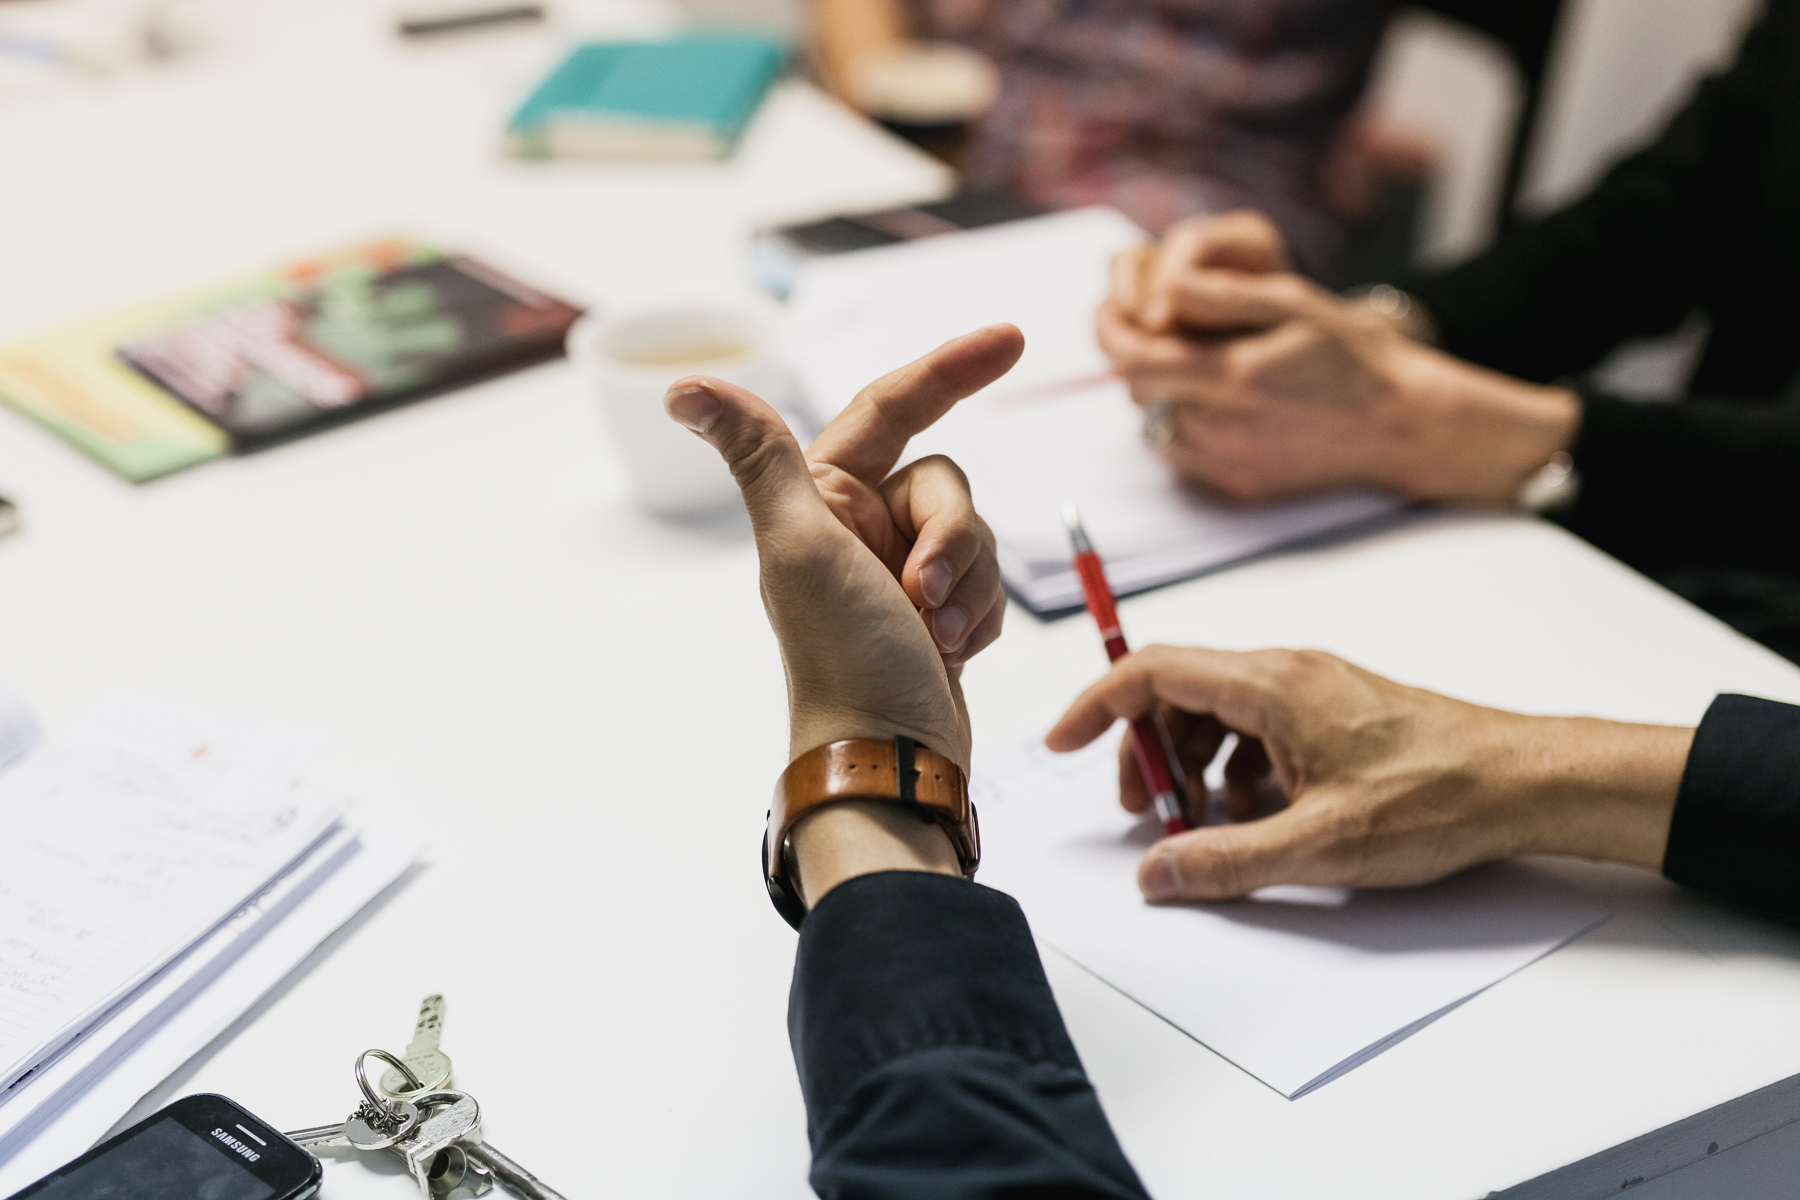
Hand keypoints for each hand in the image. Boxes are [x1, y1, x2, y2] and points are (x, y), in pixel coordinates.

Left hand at [666, 324, 1023, 903]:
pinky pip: (988, 583)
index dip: (951, 370)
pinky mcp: (936, 613)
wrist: (888, 762)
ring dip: (967, 588)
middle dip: (951, 542)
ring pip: (978, 535)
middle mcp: (857, 527)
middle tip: (919, 596)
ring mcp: (899, 572)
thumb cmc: (843, 660)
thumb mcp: (802, 546)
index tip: (1011, 339)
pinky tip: (948, 654)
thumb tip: (684, 386)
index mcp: (819, 497)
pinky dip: (979, 617)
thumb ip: (760, 456)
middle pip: (947, 482)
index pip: (892, 408)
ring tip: (931, 638)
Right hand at [1046, 646, 1693, 902]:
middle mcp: (1286, 672)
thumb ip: (1225, 859)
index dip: (1096, 706)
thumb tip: (1155, 874)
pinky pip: (1258, 729)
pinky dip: (1237, 769)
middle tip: (1150, 815)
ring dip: (1193, 766)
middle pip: (1179, 693)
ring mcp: (1313, 690)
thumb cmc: (1436, 798)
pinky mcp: (1335, 713)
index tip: (1062, 744)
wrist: (1526, 783)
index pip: (1152, 670)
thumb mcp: (1318, 843)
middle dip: (1147, 753)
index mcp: (1271, 684)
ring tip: (1207, 824)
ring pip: (1217, 713)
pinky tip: (1259, 817)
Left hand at [1097, 214, 1578, 505]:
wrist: (1404, 424)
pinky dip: (1185, 429)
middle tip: (1162, 334)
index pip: (1134, 360)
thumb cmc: (1356, 356)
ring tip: (1206, 370)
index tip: (1111, 312)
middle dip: (1140, 359)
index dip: (1110, 333)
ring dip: (1164, 395)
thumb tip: (1168, 286)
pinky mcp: (1239, 489)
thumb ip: (1225, 295)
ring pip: (1157, 425)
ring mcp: (1231, 465)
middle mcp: (1226, 429)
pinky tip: (1223, 408)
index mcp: (1236, 376)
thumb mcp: (1297, 303)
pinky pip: (1182, 457)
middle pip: (1139, 393)